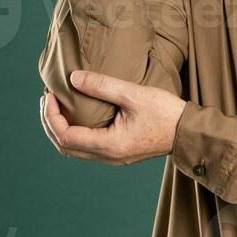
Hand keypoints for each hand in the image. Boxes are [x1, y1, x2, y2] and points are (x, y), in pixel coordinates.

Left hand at [39, 70, 187, 164]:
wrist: (189, 132)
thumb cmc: (166, 113)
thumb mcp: (134, 94)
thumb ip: (102, 86)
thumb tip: (73, 78)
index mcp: (109, 145)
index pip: (65, 136)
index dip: (51, 116)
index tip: (50, 95)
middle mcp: (108, 156)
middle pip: (64, 146)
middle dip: (50, 123)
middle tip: (47, 99)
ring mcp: (113, 158)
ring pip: (74, 150)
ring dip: (60, 129)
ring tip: (56, 106)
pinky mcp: (118, 154)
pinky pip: (86, 148)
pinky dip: (74, 133)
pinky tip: (76, 116)